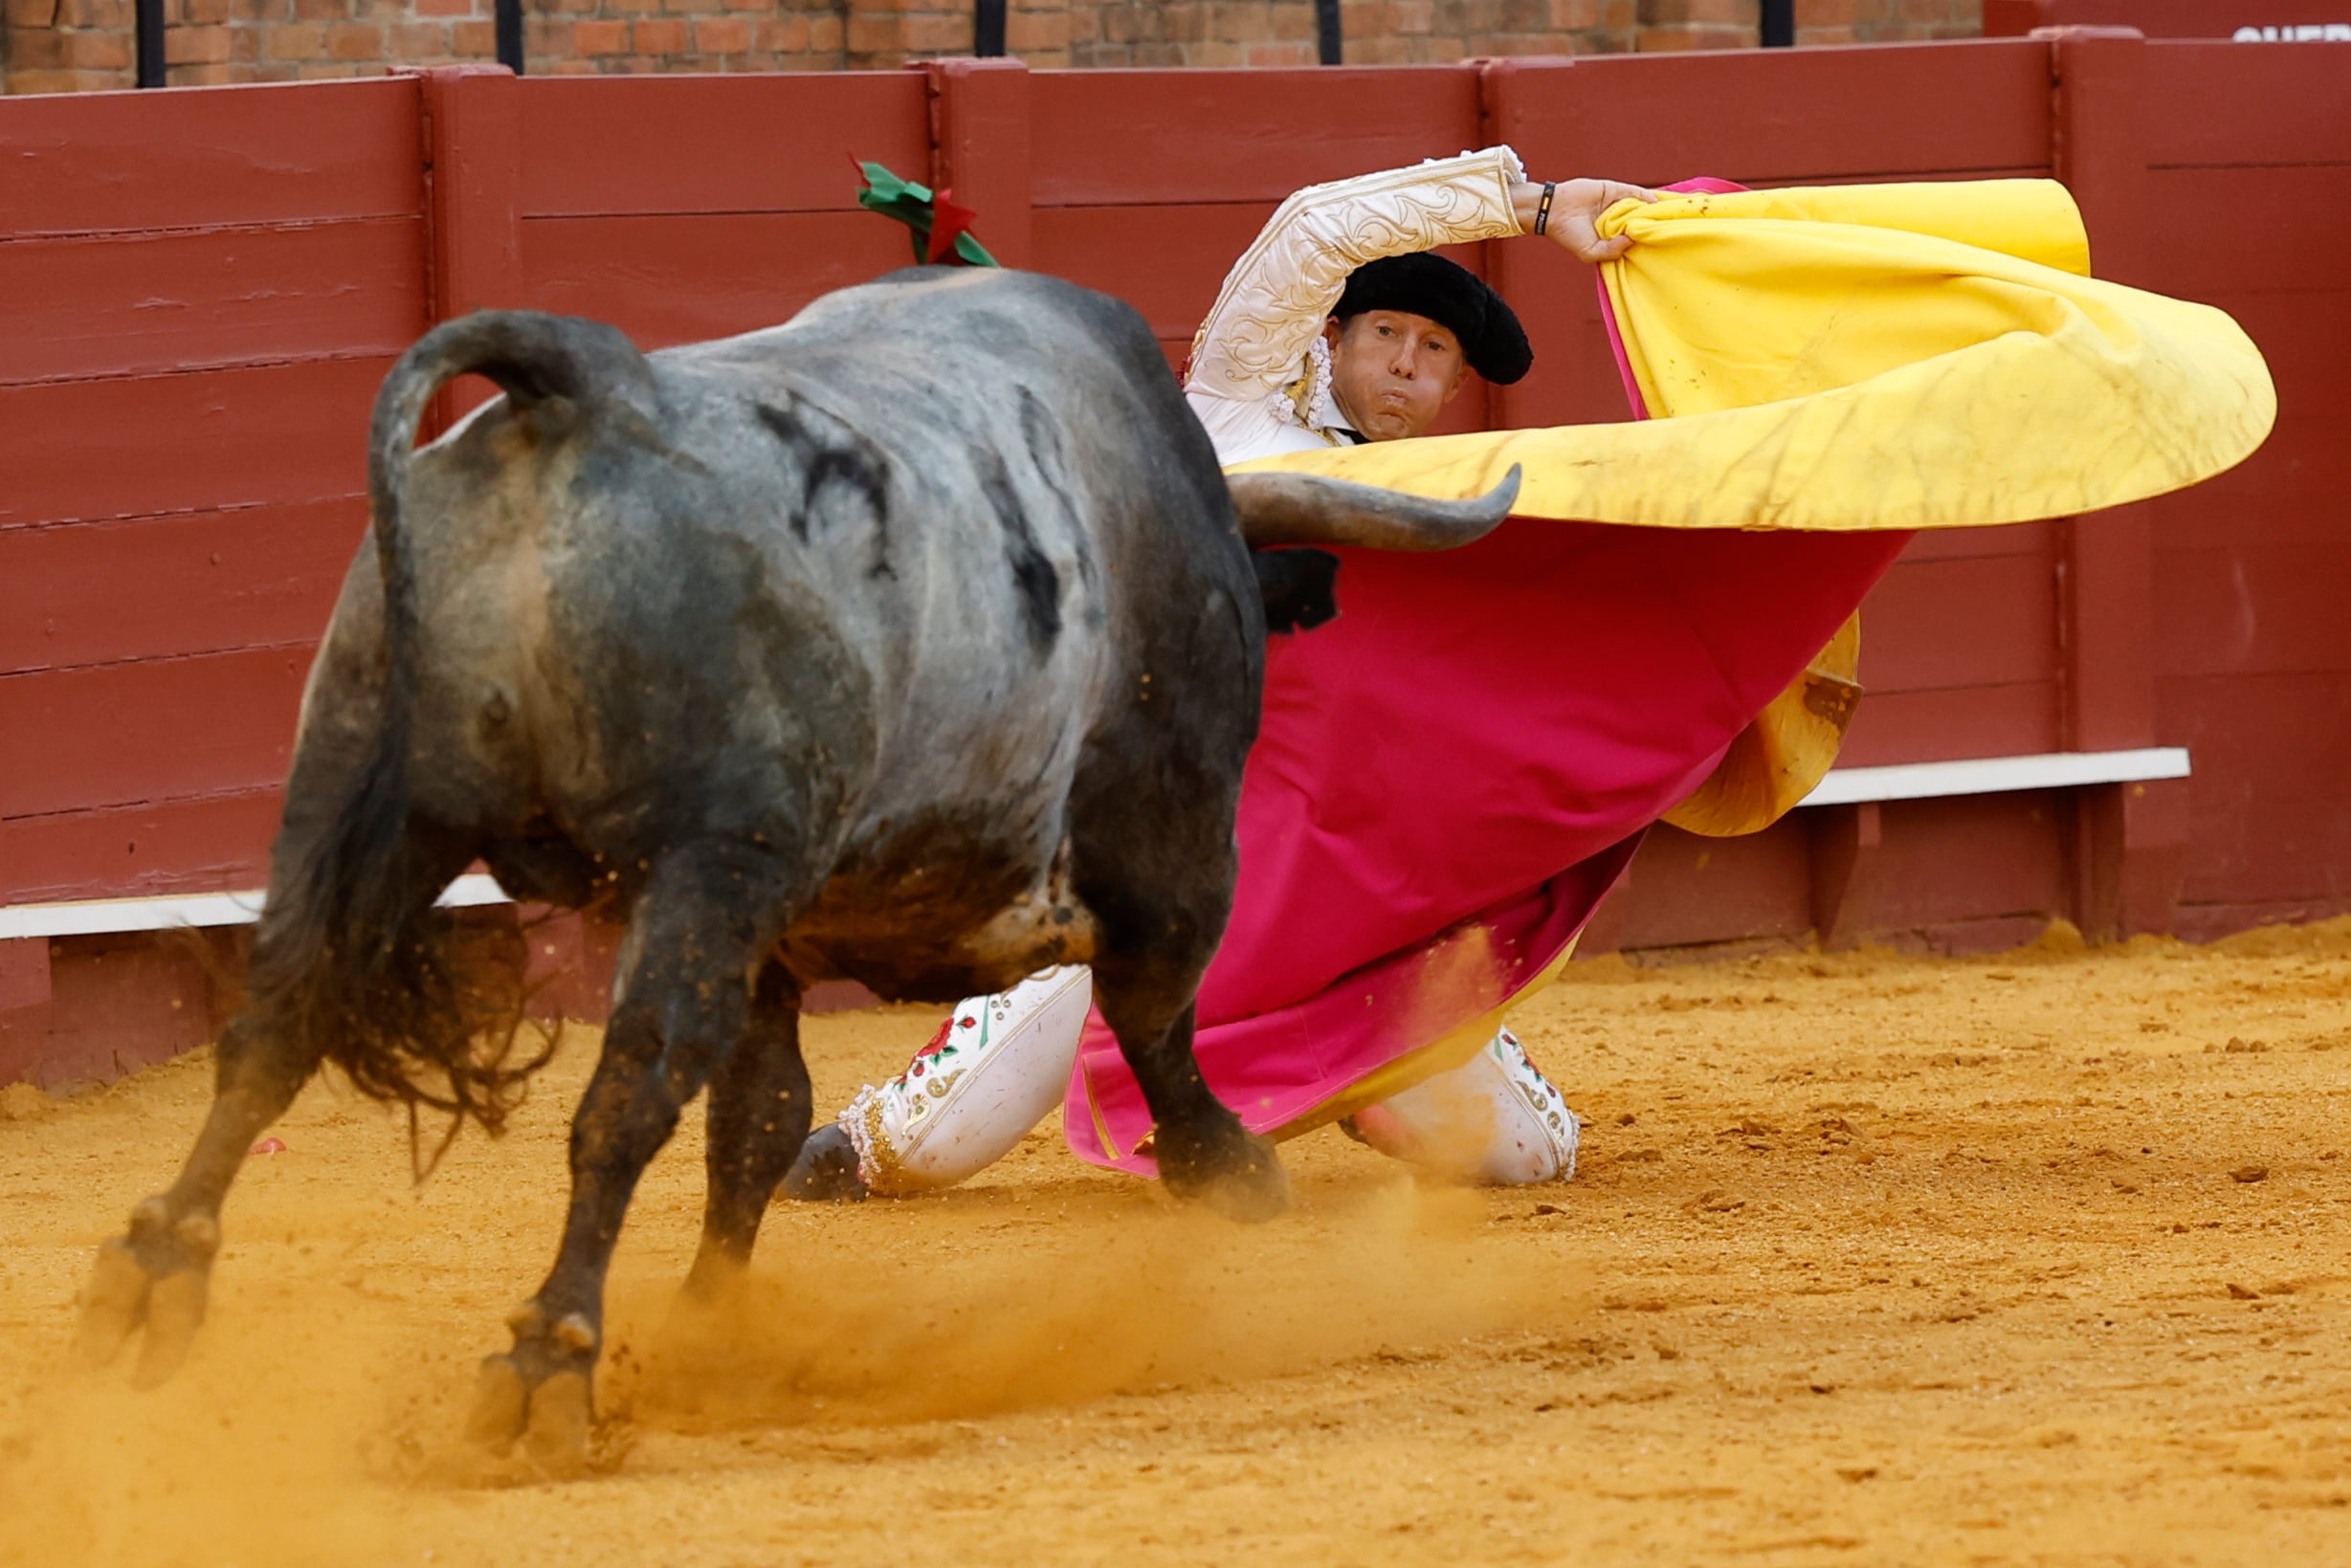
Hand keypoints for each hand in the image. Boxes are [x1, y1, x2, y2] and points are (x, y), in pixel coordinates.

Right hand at [1512, 178, 1658, 262]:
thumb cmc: (1569, 235)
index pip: (1633, 239)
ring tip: (1670, 215)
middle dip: (1653, 224)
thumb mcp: (1591, 253)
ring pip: (1639, 206)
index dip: (1646, 241)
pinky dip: (1646, 196)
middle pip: (1639, 221)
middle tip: (1672, 229)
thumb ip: (1612, 251)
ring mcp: (1615, 204)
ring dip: (1653, 210)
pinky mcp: (1613, 190)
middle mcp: (1615, 220)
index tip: (1662, 246)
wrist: (1553, 211)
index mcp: (1610, 237)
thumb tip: (1633, 239)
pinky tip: (1658, 203)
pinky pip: (1634, 192)